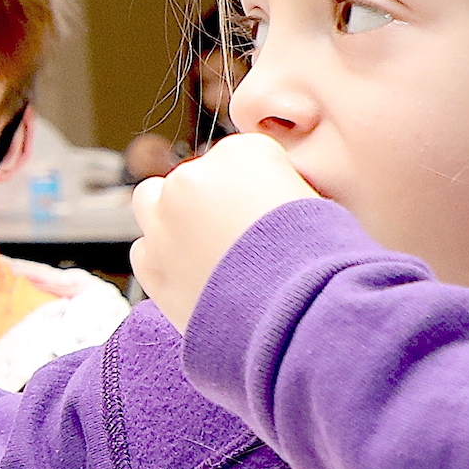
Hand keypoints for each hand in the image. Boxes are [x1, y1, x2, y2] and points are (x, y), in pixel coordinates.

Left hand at [131, 133, 319, 335]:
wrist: (301, 316)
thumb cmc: (323, 262)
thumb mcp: (319, 205)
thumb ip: (279, 190)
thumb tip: (264, 203)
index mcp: (243, 152)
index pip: (238, 158)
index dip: (256, 189)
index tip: (271, 215)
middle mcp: (194, 177)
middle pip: (193, 177)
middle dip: (208, 200)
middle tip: (238, 238)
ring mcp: (164, 220)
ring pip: (152, 201)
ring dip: (171, 218)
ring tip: (208, 253)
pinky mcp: (150, 265)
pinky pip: (144, 249)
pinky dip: (162, 259)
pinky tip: (196, 278)